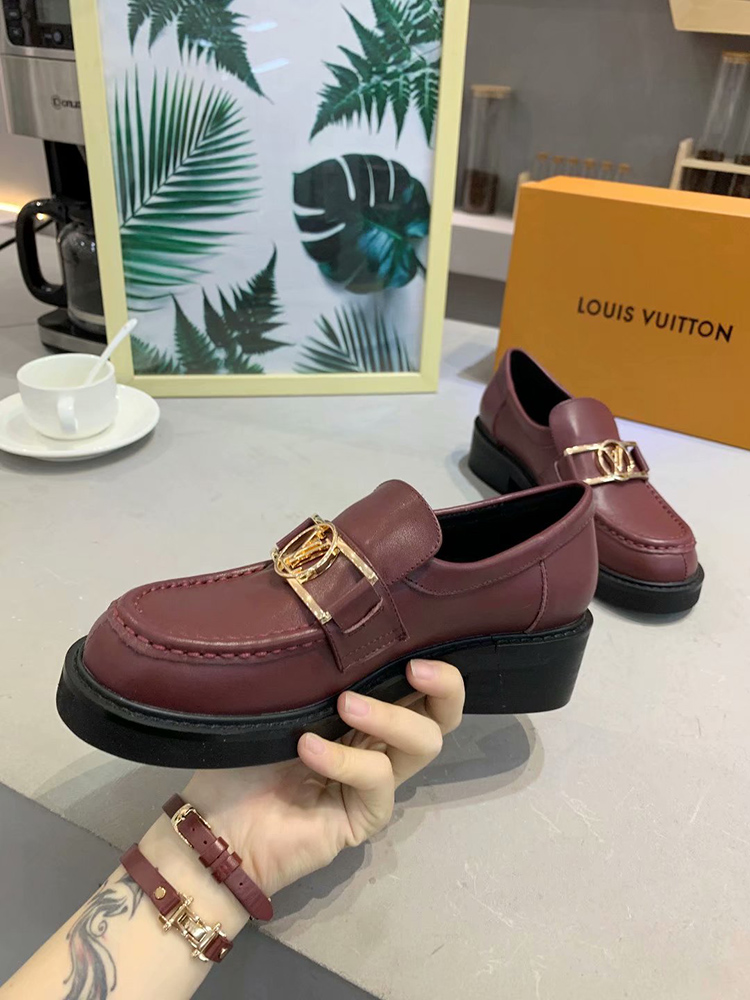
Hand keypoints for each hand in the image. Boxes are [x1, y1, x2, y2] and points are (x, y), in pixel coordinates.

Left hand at [182, 659, 464, 896]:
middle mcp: (377, 744)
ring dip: (390, 718)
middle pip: (441, 718)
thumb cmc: (239, 760)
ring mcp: (375, 782)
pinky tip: (309, 749)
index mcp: (363, 713)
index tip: (413, 649)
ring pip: (423, 744)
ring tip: (346, 706)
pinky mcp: (365, 816)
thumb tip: (333, 633)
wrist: (214, 828)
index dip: (435, 669)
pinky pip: (375, 781)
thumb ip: (313, 677)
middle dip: (443, 688)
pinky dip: (344, 760)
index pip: (419, 688)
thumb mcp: (277, 705)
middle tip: (413, 670)